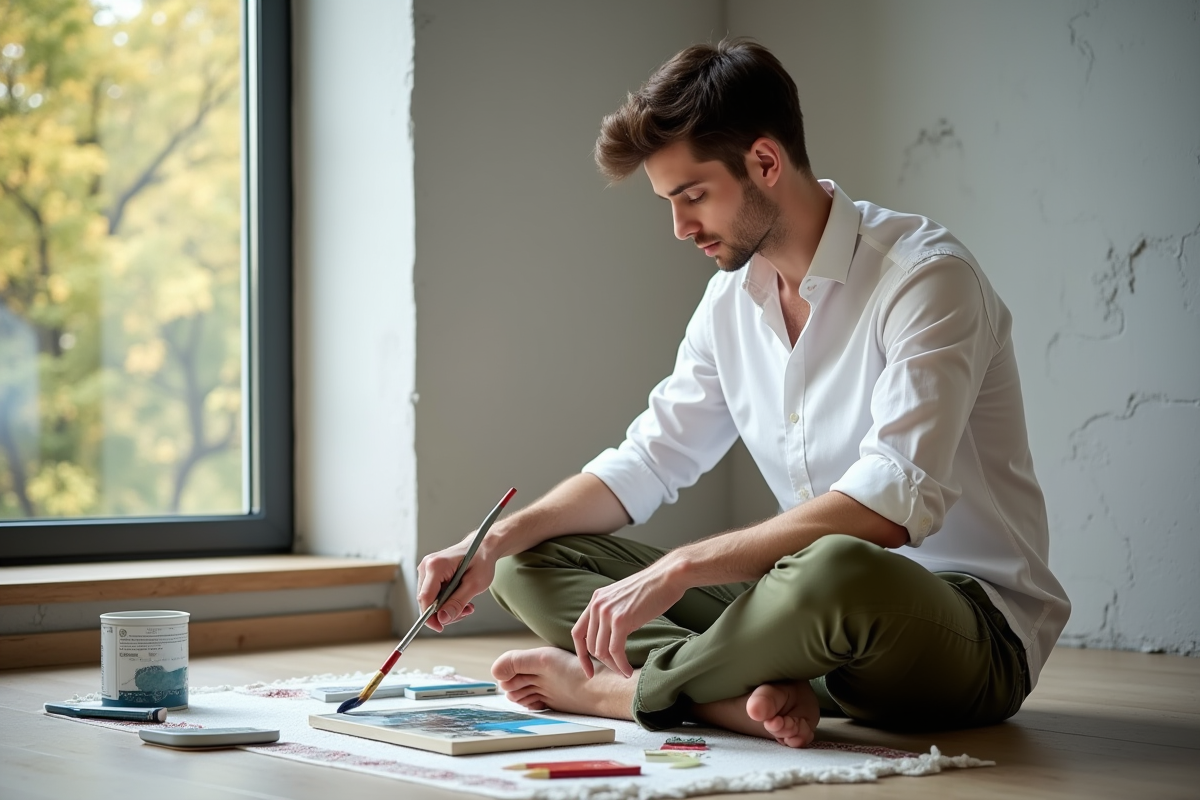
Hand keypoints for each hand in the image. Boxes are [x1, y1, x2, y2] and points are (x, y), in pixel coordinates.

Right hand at [416, 534, 496, 631]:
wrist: (483, 546)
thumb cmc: (481, 560)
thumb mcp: (475, 584)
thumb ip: (458, 602)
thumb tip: (442, 619)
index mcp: (436, 566)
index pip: (425, 598)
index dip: (430, 617)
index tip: (440, 627)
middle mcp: (426, 566)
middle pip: (426, 600)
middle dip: (443, 612)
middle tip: (465, 612)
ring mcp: (426, 569)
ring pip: (429, 600)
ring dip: (447, 607)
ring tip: (467, 606)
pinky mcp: (430, 573)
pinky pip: (433, 594)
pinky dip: (446, 601)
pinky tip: (461, 599)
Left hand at [570, 557, 687, 678]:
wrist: (667, 577)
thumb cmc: (652, 589)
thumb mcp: (622, 599)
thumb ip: (611, 613)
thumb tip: (609, 636)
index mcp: (596, 599)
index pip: (578, 632)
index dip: (581, 654)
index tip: (589, 670)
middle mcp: (597, 605)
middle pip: (590, 645)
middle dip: (603, 662)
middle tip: (617, 669)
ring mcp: (607, 613)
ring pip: (601, 651)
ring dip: (613, 666)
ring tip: (624, 671)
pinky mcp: (621, 621)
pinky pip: (615, 651)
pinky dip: (621, 665)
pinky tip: (628, 671)